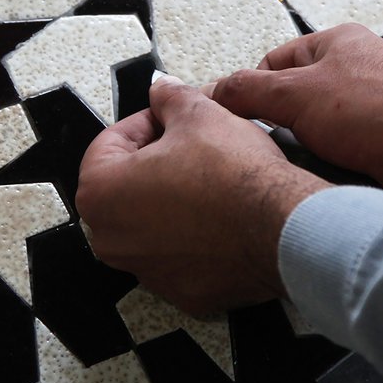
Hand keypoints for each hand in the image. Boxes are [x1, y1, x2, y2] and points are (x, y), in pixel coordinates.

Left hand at [77, 76, 329, 315]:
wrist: (281, 226)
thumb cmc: (234, 175)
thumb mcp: (199, 114)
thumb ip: (170, 98)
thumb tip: (162, 90)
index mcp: (101, 193)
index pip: (108, 144)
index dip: (144, 121)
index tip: (169, 116)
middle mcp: (112, 240)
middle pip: (126, 186)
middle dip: (155, 161)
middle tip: (191, 144)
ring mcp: (146, 271)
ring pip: (152, 223)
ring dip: (173, 199)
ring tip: (211, 178)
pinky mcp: (182, 292)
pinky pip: (181, 255)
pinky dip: (195, 236)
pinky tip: (222, 216)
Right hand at [212, 25, 382, 197]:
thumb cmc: (380, 112)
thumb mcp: (296, 93)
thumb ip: (248, 90)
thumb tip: (213, 92)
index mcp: (333, 46)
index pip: (271, 63)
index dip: (246, 91)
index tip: (224, 118)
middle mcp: (350, 78)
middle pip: (288, 105)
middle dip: (274, 130)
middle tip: (253, 153)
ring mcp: (365, 117)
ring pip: (309, 140)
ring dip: (299, 158)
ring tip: (285, 176)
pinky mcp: (377, 152)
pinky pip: (333, 164)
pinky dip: (323, 176)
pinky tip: (313, 189)